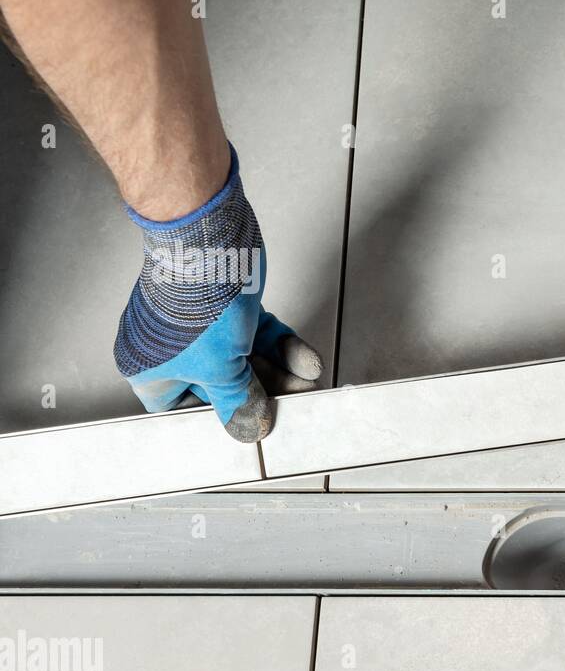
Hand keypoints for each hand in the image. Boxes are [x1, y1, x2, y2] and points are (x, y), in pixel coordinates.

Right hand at [113, 145, 320, 441]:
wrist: (212, 241)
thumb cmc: (197, 302)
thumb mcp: (221, 367)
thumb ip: (238, 401)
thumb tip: (249, 429)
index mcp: (150, 368)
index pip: (182, 408)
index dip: (215, 417)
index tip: (249, 426)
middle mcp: (173, 348)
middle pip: (222, 384)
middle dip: (262, 393)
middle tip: (293, 404)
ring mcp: (204, 325)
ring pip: (246, 358)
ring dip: (281, 372)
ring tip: (309, 383)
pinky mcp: (230, 306)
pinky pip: (259, 334)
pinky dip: (283, 346)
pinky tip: (307, 360)